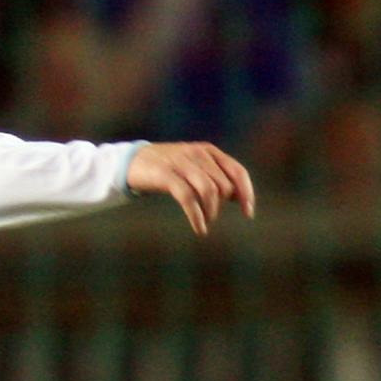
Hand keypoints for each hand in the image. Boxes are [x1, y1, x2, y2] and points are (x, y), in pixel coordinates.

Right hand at [126, 141, 257, 235]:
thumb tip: (237, 197)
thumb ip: (215, 176)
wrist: (132, 161)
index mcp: (209, 151)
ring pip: (209, 191)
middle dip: (222, 206)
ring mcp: (181, 163)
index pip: (238, 172)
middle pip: (224, 185)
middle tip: (211, 216)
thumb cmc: (168, 168)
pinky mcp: (165, 175)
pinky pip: (188, 198)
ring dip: (211, 212)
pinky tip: (199, 228)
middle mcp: (198, 154)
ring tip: (205, 222)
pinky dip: (197, 217)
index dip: (246, 193)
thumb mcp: (194, 167)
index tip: (248, 213)